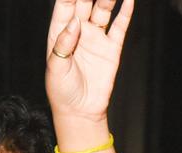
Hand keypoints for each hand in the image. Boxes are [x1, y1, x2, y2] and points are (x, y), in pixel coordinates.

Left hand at [45, 0, 133, 121]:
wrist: (80, 112)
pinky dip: (125, 12)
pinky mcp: (111, 49)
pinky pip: (120, 26)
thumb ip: (63, 44)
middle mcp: (79, 31)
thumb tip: (74, 21)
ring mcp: (96, 38)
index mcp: (60, 32)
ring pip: (103, 9)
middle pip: (85, 1)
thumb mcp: (56, 69)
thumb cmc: (61, 92)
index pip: (65, 4)